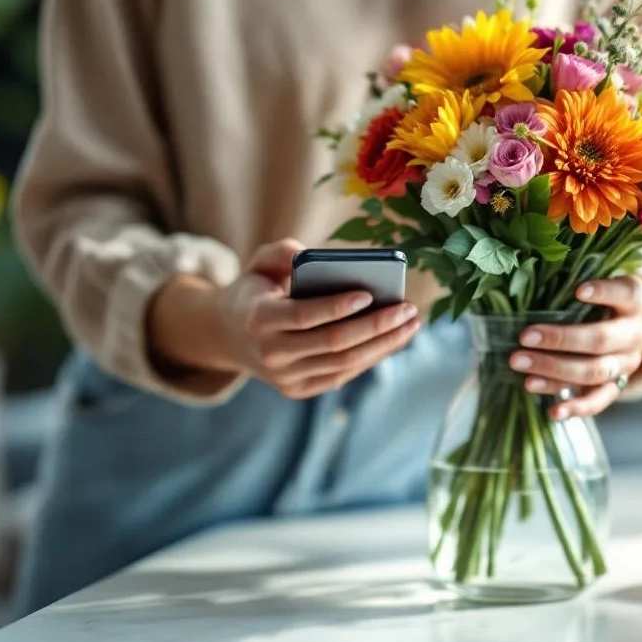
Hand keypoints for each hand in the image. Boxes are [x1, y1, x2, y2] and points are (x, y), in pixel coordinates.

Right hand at [149, 239, 421, 399]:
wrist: (231, 335)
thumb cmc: (257, 289)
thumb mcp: (259, 262)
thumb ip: (281, 251)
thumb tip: (311, 254)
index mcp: (258, 318)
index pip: (303, 316)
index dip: (337, 307)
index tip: (369, 293)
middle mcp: (270, 353)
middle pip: (333, 343)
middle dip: (375, 326)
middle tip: (408, 308)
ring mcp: (284, 377)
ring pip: (344, 364)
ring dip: (383, 345)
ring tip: (411, 323)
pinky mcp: (298, 390)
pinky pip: (342, 374)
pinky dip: (371, 357)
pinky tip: (394, 338)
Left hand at [509, 276, 641, 418]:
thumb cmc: (610, 297)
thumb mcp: (605, 280)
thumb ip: (579, 279)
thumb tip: (535, 273)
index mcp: (636, 302)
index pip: (625, 294)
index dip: (603, 292)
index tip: (578, 290)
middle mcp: (636, 334)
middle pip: (600, 340)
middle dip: (560, 339)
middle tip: (524, 336)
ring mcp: (627, 363)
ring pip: (595, 372)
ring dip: (555, 371)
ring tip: (520, 365)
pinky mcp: (617, 386)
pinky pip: (599, 401)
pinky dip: (576, 408)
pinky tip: (552, 411)